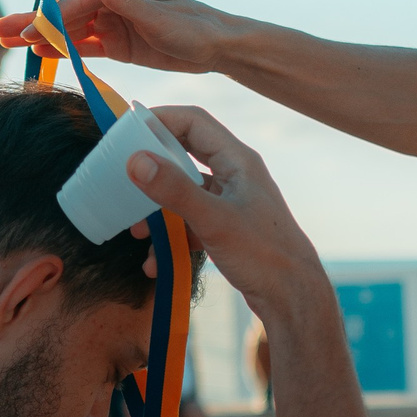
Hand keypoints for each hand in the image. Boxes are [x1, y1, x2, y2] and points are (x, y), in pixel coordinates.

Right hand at [0, 0, 233, 74]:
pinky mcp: (117, 42)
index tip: (28, 34)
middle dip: (31, 23)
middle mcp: (111, 0)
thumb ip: (125, 0)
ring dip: (39, 38)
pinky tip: (39, 54)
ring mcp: (112, 21)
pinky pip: (83, 47)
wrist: (218, 45)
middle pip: (64, 15)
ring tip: (6, 44)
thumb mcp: (160, 16)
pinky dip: (61, 51)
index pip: (77, 4)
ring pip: (68, 32)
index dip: (51, 20)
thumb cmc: (195, 27)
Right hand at [120, 106, 323, 314]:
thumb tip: (136, 160)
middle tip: (122, 173)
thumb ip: (174, 190)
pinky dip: (171, 236)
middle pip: (185, 154)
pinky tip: (155, 261)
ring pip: (185, 192)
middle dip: (153, 165)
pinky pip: (191, 222)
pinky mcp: (227, 228)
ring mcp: (231, 202)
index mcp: (238, 161)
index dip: (160, 119)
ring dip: (158, 208)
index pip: (194, 122)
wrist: (293, 298)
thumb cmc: (264, 255)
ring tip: (136, 229)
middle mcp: (235, 175)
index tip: (127, 130)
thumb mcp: (213, 220)